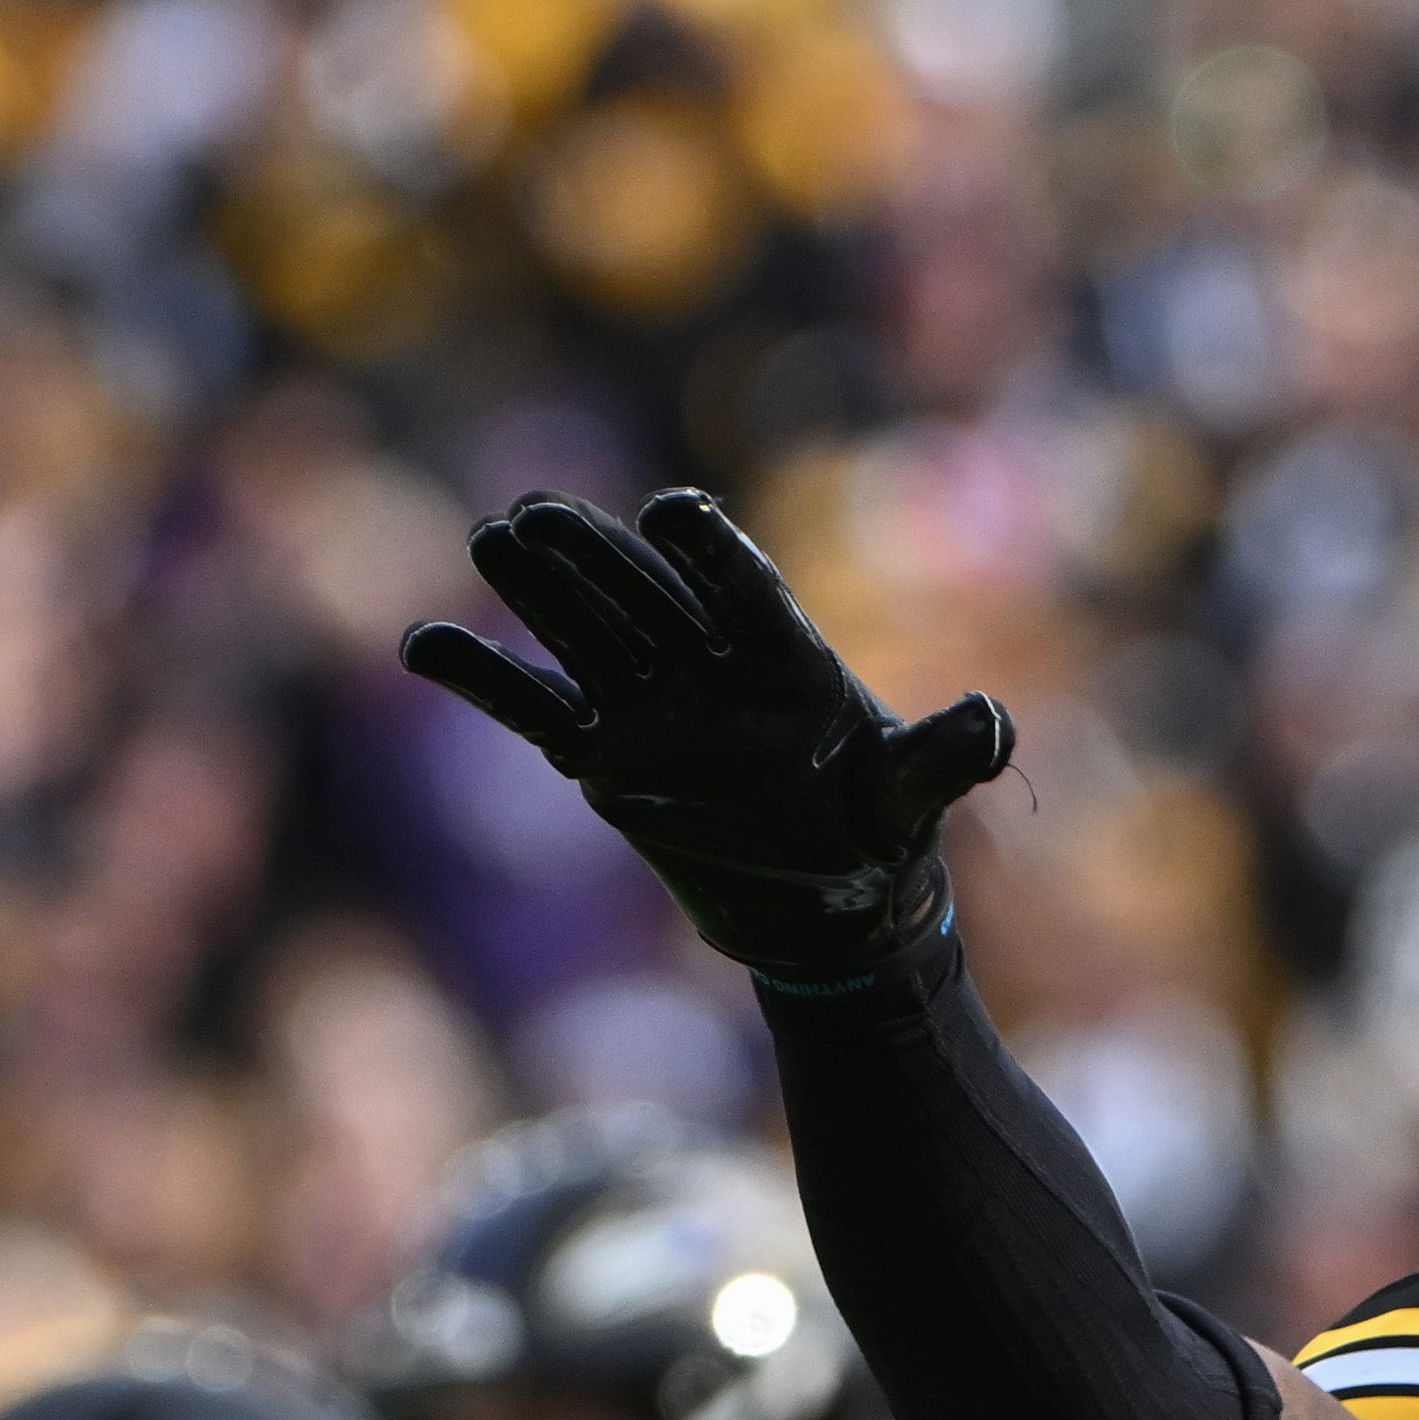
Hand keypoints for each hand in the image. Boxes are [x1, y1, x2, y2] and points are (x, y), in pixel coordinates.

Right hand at [402, 491, 1014, 984]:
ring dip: (538, 590)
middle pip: (643, 595)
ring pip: (581, 632)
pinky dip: (482, 678)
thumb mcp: (912, 798)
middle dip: (596, 557)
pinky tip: (422, 645)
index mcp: (785, 657)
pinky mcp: (604, 757)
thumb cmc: (879, 837)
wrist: (830, 906)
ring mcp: (649, 706)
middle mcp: (708, 667)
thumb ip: (943, 756)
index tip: (672, 513)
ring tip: (493, 538)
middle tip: (539, 513)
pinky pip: (532, 708)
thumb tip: (996, 723)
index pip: (741, 588)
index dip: (707, 554)